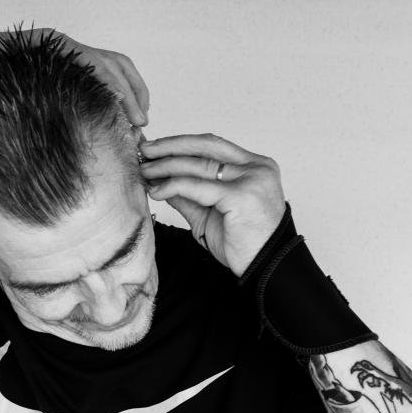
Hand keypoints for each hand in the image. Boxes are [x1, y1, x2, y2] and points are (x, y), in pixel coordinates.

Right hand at [0, 29, 149, 126]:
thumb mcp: (33, 115)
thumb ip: (57, 123)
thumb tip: (85, 152)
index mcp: (69, 67)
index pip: (112, 73)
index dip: (132, 96)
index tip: (140, 123)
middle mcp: (67, 52)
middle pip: (117, 65)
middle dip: (136, 95)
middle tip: (142, 124)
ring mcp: (56, 45)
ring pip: (105, 62)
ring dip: (125, 90)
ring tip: (133, 117)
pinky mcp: (43, 43)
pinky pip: (80, 59)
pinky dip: (100, 79)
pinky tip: (109, 100)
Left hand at [140, 133, 286, 277]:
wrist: (266, 269)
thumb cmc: (244, 244)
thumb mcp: (211, 213)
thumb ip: (190, 195)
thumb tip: (160, 180)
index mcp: (255, 166)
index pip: (213, 145)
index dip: (182, 143)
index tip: (157, 147)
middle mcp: (256, 168)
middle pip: (205, 148)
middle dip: (170, 147)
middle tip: (145, 151)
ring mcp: (251, 180)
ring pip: (199, 165)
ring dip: (167, 166)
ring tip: (146, 172)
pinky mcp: (241, 196)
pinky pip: (197, 186)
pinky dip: (173, 186)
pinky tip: (157, 191)